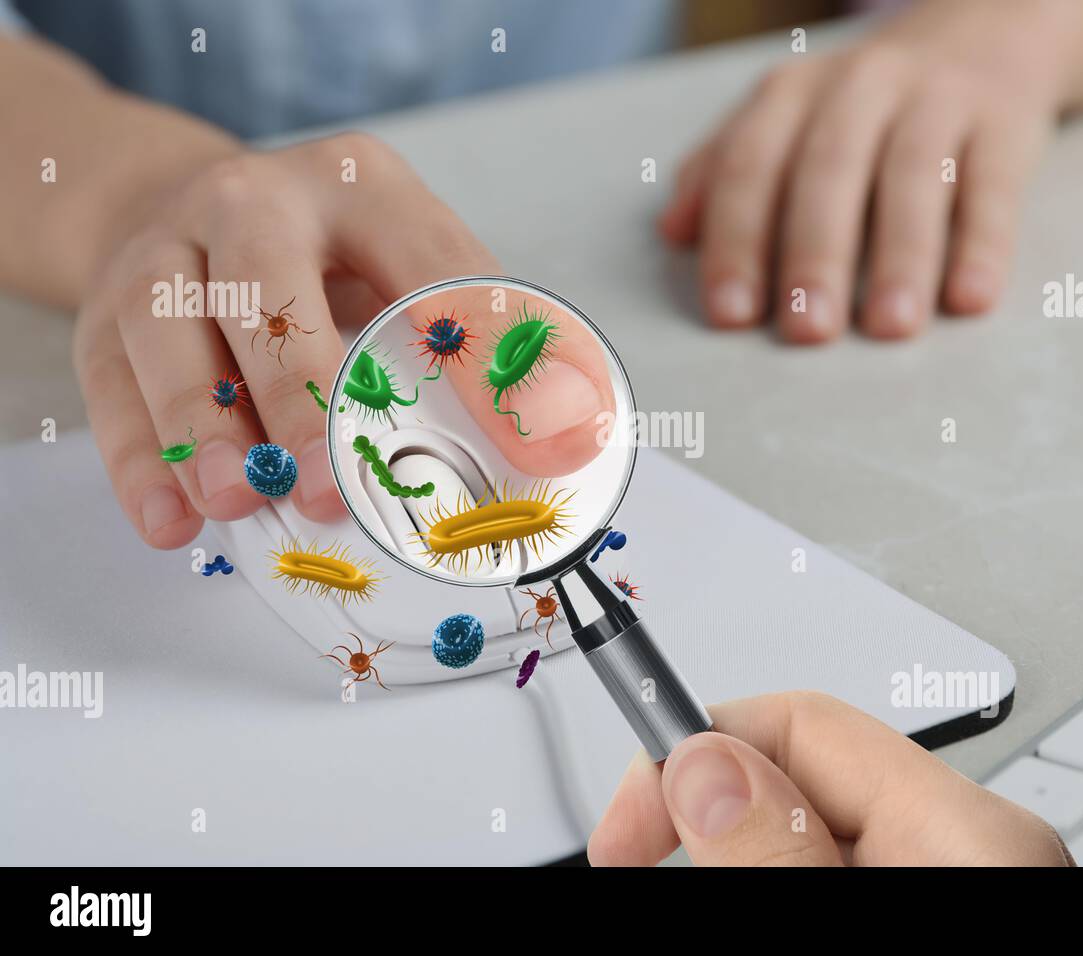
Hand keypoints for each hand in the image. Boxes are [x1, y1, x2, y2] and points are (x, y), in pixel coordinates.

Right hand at [73, 133, 610, 549]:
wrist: (187, 208)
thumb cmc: (326, 256)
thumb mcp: (409, 265)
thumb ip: (476, 341)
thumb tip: (567, 436)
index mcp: (361, 187)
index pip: (432, 267)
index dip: (482, 357)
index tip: (529, 448)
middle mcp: (254, 201)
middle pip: (268, 284)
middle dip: (302, 391)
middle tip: (332, 485)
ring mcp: (167, 250)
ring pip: (171, 329)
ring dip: (207, 425)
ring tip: (246, 499)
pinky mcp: (107, 313)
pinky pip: (115, 389)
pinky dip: (143, 462)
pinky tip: (176, 520)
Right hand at [589, 691, 1072, 865]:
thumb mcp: (845, 923)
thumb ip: (777, 855)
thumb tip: (704, 765)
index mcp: (970, 833)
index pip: (799, 722)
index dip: (690, 755)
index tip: (623, 826)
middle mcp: (975, 845)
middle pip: (798, 776)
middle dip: (706, 812)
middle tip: (638, 860)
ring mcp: (962, 876)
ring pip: (811, 827)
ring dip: (735, 853)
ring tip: (686, 871)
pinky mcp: (945, 899)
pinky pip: (840, 858)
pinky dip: (783, 871)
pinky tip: (751, 881)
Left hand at [660, 0, 1075, 341]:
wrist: (981, 32)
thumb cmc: (862, 108)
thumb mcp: (787, 119)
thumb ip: (725, 170)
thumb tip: (671, 233)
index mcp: (791, 93)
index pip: (751, 166)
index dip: (738, 241)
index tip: (731, 314)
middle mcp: (860, 86)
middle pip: (828, 171)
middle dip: (814, 255)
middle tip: (807, 332)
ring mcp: (936, 100)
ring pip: (913, 177)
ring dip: (901, 257)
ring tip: (890, 327)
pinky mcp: (1004, 124)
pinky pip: (993, 186)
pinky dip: (984, 244)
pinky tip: (971, 299)